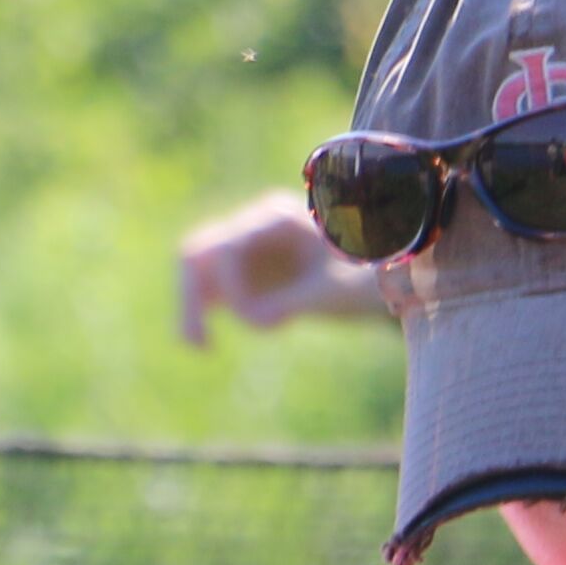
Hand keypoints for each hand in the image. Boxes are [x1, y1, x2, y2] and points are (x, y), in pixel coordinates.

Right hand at [177, 192, 384, 346]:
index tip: (267, 326)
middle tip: (196, 340)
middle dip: (192, 294)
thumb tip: (256, 319)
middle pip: (200, 252)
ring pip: (196, 272)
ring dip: (191, 306)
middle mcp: (253, 228)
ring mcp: (246, 251)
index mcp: (275, 218)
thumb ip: (294, 300)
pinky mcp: (243, 275)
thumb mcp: (335, 289)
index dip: (234, 291)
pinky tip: (207, 345)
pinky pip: (208, 291)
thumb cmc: (362, 276)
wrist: (373, 280)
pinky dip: (202, 314)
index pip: (228, 249)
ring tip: (199, 346)